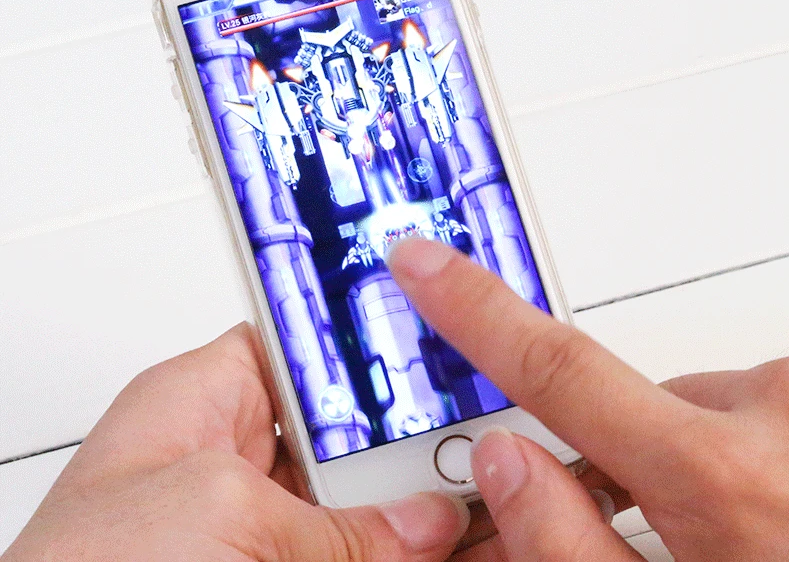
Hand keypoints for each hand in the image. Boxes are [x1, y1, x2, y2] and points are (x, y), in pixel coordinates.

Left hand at [4, 323, 468, 561]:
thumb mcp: (215, 516)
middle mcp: (234, 460)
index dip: (371, 343)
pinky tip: (455, 550)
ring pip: (361, 505)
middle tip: (488, 439)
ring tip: (489, 499)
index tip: (439, 350)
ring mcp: (258, 529)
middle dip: (416, 439)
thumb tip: (425, 524)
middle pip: (351, 432)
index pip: (306, 343)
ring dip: (422, 508)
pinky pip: (355, 551)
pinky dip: (403, 552)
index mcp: (204, 399)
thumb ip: (334, 521)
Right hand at [388, 238, 788, 560]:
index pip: (556, 369)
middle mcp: (783, 417)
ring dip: (714, 461)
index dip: (475, 310)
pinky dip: (761, 450)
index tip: (422, 261)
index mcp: (726, 487)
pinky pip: (767, 406)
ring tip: (760, 528)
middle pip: (646, 403)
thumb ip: (571, 550)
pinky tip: (780, 503)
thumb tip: (507, 460)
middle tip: (682, 537)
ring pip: (715, 408)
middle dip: (639, 456)